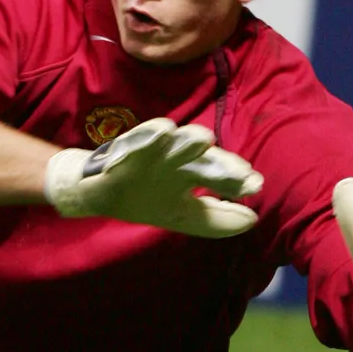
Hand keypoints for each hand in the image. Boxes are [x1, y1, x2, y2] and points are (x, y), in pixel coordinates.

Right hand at [42, 117, 262, 237]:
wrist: (97, 192)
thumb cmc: (145, 198)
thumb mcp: (182, 215)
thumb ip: (216, 220)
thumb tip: (253, 219)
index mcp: (193, 173)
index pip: (221, 176)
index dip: (237, 180)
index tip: (254, 185)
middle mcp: (178, 159)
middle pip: (203, 158)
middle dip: (220, 164)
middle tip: (238, 171)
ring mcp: (154, 151)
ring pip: (176, 142)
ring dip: (189, 140)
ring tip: (203, 139)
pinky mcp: (128, 145)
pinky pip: (140, 136)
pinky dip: (150, 133)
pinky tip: (164, 131)